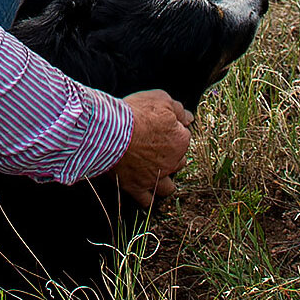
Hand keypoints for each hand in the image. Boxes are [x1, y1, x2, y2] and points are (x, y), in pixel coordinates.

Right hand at [108, 90, 193, 207]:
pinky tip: (142, 191)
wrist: (110, 131)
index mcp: (181, 140)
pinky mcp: (136, 187)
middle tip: (155, 148)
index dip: (171, 131)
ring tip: (155, 174)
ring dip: (164, 181)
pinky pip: (146, 200)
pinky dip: (146, 198)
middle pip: (178, 162)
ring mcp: (155, 177)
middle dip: (170, 157)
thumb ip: (178, 109)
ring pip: (167, 187)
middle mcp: (172, 162)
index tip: (159, 127)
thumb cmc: (134, 113)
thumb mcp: (159, 99)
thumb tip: (190, 117)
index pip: (183, 137)